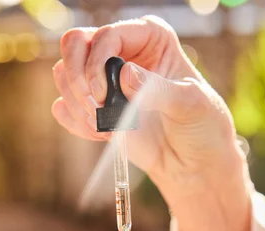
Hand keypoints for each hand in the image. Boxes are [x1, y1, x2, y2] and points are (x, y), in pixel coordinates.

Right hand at [52, 17, 251, 230]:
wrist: (192, 162)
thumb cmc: (201, 125)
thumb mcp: (189, 103)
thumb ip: (158, 89)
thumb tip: (125, 74)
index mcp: (149, 38)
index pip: (106, 35)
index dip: (97, 63)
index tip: (104, 95)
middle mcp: (122, 53)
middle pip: (74, 45)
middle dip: (76, 78)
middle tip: (94, 107)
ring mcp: (105, 81)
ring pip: (63, 75)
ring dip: (77, 104)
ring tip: (103, 127)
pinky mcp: (95, 110)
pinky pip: (64, 108)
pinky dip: (75, 123)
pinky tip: (101, 136)